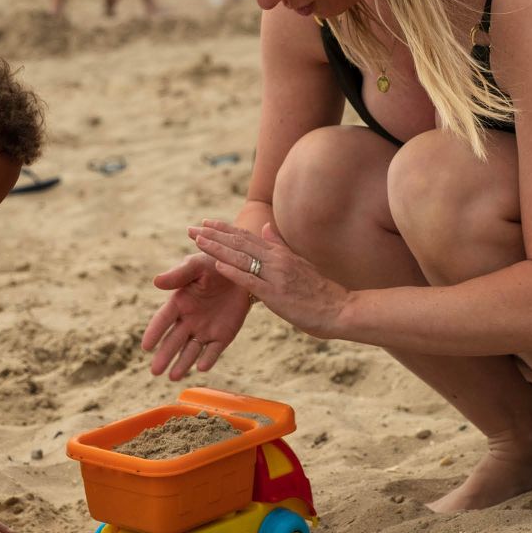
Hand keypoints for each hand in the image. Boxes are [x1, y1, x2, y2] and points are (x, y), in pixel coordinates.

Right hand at [142, 247, 255, 379]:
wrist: (243, 271)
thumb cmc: (214, 264)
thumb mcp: (197, 265)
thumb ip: (179, 274)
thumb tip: (156, 282)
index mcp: (179, 302)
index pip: (163, 320)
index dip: (154, 332)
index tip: (146, 346)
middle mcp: (189, 320)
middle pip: (173, 341)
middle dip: (164, 356)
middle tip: (155, 372)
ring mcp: (205, 330)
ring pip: (191, 350)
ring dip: (182, 364)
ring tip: (173, 377)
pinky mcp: (223, 336)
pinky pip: (214, 350)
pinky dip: (208, 359)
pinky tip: (202, 367)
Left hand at [187, 219, 348, 339]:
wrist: (340, 309)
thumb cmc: (319, 292)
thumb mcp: (299, 263)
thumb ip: (279, 246)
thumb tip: (265, 227)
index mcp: (280, 253)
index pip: (247, 237)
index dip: (225, 229)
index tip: (206, 223)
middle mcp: (277, 260)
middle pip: (239, 243)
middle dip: (213, 235)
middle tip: (191, 229)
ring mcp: (276, 277)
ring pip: (241, 259)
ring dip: (218, 249)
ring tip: (198, 241)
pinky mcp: (277, 295)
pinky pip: (251, 282)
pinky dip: (233, 273)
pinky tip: (217, 267)